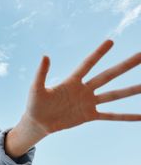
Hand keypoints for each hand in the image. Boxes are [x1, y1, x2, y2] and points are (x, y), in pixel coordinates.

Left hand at [26, 40, 140, 134]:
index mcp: (72, 81)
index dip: (98, 53)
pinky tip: (140, 116)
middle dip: (124, 66)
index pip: (88, 64)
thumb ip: (41, 73)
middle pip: (108, 75)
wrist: (38, 123)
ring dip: (131, 90)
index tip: (111, 41)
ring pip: (114, 95)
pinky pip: (111, 116)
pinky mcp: (89, 116)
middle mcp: (84, 89)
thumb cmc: (35, 103)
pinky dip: (125, 116)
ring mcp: (88, 103)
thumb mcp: (36, 87)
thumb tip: (45, 55)